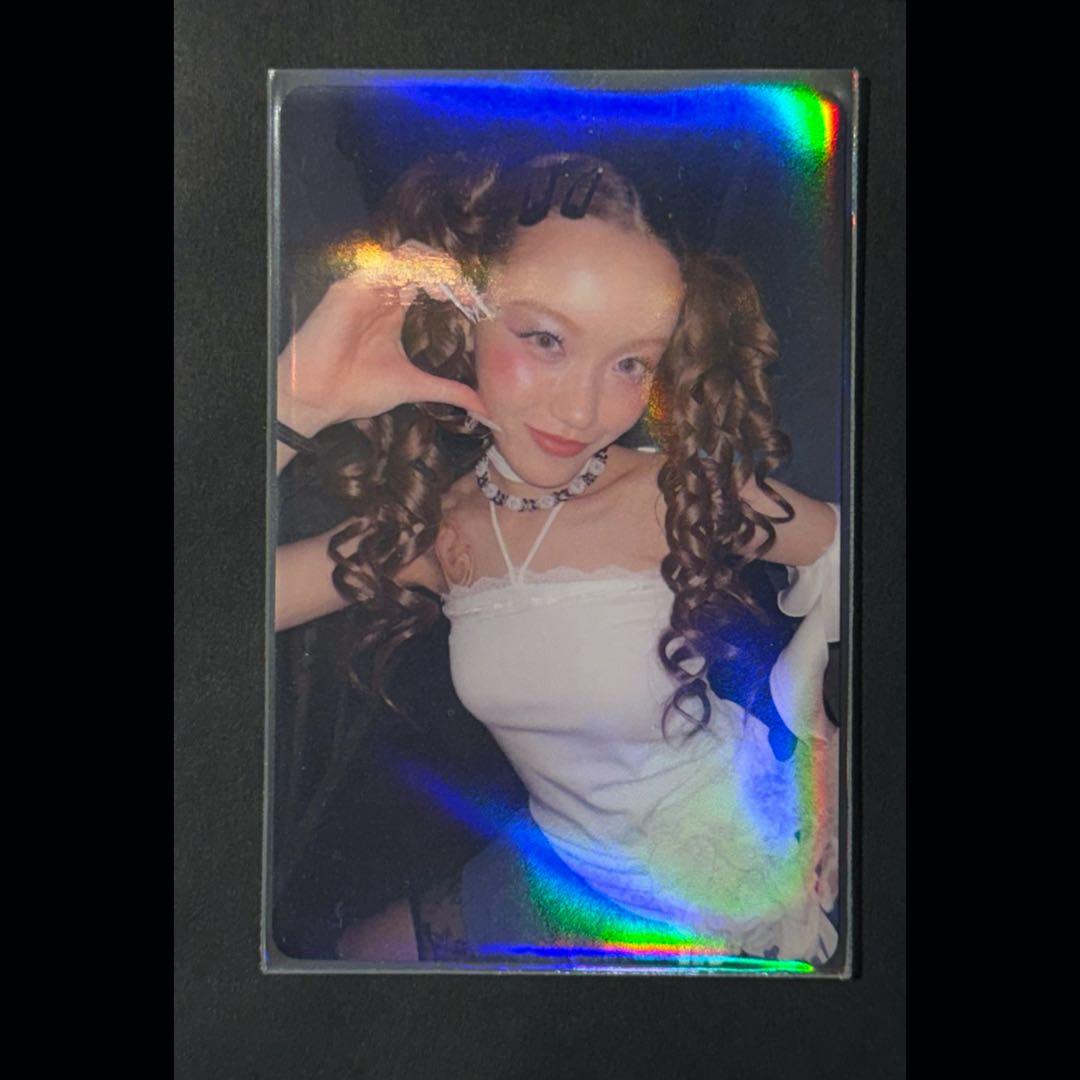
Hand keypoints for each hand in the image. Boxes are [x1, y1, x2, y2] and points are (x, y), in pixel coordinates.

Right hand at [276, 239, 498, 436]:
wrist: (319, 401)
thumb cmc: (356, 391)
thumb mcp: (413, 387)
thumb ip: (449, 390)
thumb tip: (484, 409)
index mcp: (393, 308)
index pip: (429, 278)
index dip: (456, 285)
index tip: (477, 306)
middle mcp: (380, 293)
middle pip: (421, 259)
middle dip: (451, 271)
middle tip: (470, 295)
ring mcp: (364, 287)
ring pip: (406, 254)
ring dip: (437, 267)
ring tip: (455, 291)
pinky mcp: (350, 289)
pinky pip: (385, 265)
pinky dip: (413, 271)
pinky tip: (432, 290)